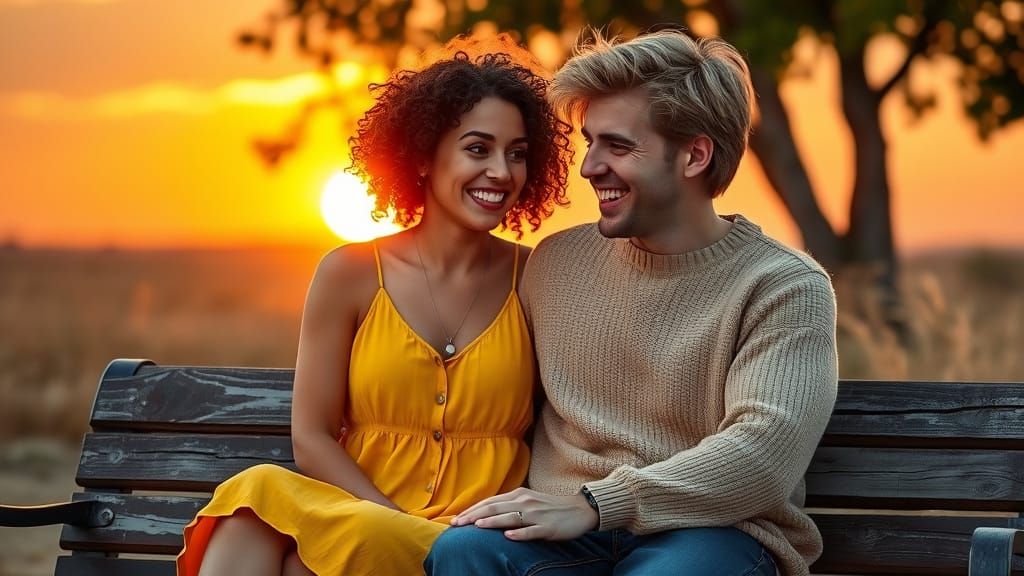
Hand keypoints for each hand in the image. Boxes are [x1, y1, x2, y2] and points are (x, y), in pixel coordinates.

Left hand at [451, 487, 598, 540]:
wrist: (579, 509)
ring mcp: (536, 515)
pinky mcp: (548, 527)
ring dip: (492, 522)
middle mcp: (525, 502)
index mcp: (518, 495)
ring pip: (510, 517)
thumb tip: (484, 513)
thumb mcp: (527, 502)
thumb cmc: (549, 507)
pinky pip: (531, 530)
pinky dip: (519, 533)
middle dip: (473, 516)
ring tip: (475, 527)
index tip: (454, 519)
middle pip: (494, 508)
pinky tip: (508, 536)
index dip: (471, 510)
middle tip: (456, 524)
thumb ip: (508, 506)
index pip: (489, 502)